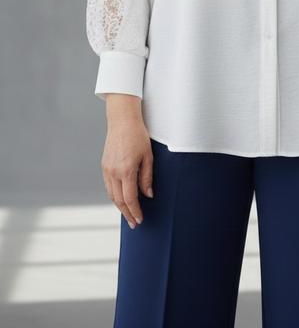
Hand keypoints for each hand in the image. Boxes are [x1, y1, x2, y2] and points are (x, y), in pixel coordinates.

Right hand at [101, 114, 153, 229]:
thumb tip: (148, 195)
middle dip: (127, 213)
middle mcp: (114, 172)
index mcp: (126, 170)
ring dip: (120, 206)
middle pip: (119, 200)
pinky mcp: (104, 166)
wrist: (122, 121)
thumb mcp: (148, 156)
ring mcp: (107, 169)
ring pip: (112, 195)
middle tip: (134, 223)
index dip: (135, 211)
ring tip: (129, 214)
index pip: (130, 198)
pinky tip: (121, 199)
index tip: (140, 220)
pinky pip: (108, 186)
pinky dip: (114, 196)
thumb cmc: (138, 136)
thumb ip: (147, 177)